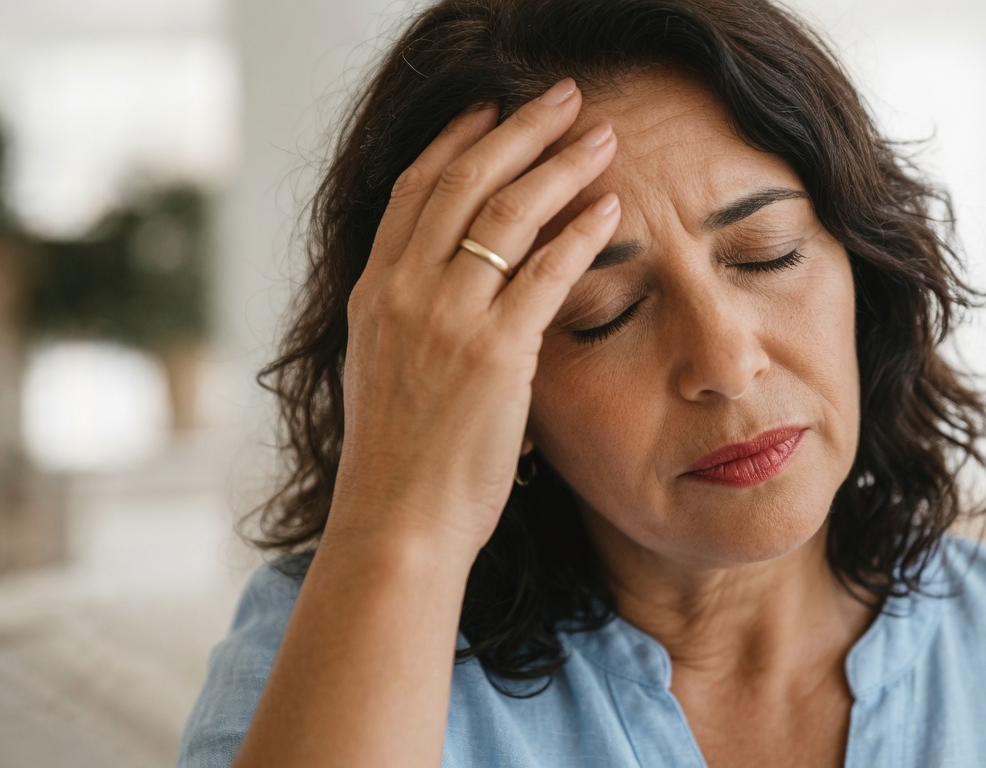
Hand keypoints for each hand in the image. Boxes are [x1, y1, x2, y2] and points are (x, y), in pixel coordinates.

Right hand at [328, 78, 619, 556]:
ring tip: (600, 136)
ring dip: (560, 164)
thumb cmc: (399, 463)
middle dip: (519, 130)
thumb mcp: (382, 372)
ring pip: (507, 212)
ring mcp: (446, 318)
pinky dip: (581, 232)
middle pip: (465, 181)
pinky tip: (610, 207)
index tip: (490, 111)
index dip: (455, 141)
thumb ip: (410, 321)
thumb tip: (444, 290)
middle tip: (562, 99)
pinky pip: (546, 271)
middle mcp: (404, 291)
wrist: (397, 523)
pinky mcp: (494, 352)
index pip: (414, 190)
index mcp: (375, 292)